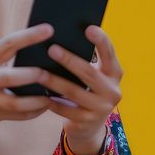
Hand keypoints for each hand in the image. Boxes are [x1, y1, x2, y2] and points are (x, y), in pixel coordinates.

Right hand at [0, 23, 55, 129]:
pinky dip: (34, 112)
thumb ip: (6, 55)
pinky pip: (18, 116)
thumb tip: (40, 47)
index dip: (30, 36)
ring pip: (15, 102)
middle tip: (48, 73)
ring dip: (36, 101)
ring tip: (50, 96)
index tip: (49, 30)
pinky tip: (46, 105)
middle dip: (31, 75)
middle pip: (9, 77)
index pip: (9, 43)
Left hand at [40, 25, 123, 147]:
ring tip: (39, 73)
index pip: (109, 54)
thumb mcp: (93, 77)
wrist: (89, 126)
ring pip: (75, 92)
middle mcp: (112, 91)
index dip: (101, 41)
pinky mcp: (87, 121)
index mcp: (114, 74)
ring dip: (56, 82)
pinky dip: (52, 101)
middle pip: (89, 73)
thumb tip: (61, 40)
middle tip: (52, 49)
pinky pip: (66, 110)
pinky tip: (39, 94)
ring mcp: (101, 108)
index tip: (89, 28)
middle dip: (70, 60)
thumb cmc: (87, 90)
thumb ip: (86, 62)